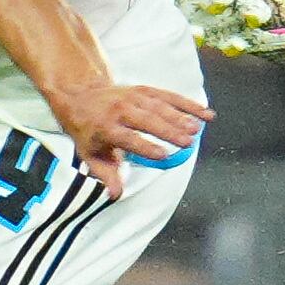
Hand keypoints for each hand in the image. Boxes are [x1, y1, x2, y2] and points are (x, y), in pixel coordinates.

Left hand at [48, 84, 212, 201]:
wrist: (80, 97)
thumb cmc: (88, 131)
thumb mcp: (90, 156)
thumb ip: (106, 175)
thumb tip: (115, 194)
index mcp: (106, 128)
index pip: (128, 138)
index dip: (146, 147)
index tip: (163, 156)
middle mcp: (120, 110)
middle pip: (147, 120)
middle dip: (168, 131)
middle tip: (187, 142)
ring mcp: (133, 97)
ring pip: (159, 106)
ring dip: (179, 117)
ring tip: (196, 129)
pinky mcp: (143, 90)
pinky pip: (168, 96)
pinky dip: (187, 104)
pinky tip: (204, 114)